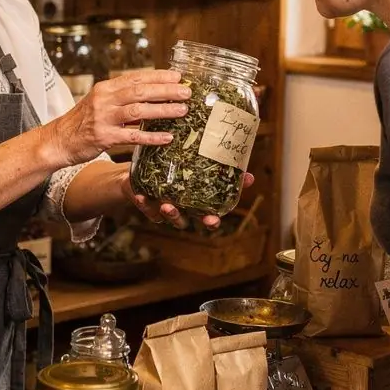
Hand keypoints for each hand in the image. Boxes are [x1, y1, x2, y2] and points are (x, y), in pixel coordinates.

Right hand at [48, 70, 191, 167]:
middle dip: (166, 90)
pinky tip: (167, 137)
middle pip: (140, 91)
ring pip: (138, 111)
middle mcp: (104, 99)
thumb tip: (152, 94)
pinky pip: (132, 136)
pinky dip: (151, 137)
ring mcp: (103, 118)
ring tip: (182, 110)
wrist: (58, 140)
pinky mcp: (103, 137)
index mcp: (106, 88)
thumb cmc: (83, 122)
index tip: (177, 76)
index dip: (158, 76)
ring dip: (163, 110)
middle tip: (186, 92)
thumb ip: (122, 98)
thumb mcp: (100, 103)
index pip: (136, 77)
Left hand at [121, 169, 254, 230]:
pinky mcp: (146, 203)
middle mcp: (183, 209)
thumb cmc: (174, 170)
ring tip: (168, 205)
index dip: (215, 219)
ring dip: (170, 213)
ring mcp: (164, 207)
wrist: (139, 173)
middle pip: (195, 221)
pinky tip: (140, 195)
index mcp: (196, 203)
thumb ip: (221, 170)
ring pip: (170, 216)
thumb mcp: (197, 167)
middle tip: (209, 221)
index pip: (211, 214)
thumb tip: (249, 174)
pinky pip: (145, 206)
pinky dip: (143, 202)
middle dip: (203, 222)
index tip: (215, 220)